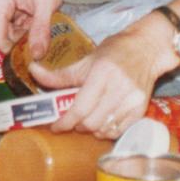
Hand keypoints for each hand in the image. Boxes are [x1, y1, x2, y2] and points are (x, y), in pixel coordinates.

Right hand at [0, 0, 66, 54]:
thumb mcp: (49, 4)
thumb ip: (41, 30)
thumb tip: (36, 55)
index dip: (12, 49)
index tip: (30, 48)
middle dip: (16, 39)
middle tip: (34, 26)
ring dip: (15, 33)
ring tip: (29, 18)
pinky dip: (13, 28)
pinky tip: (23, 17)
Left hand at [43, 21, 170, 138]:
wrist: (147, 49)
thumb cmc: (115, 51)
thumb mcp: (86, 60)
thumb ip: (60, 74)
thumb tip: (32, 70)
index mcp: (102, 73)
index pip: (80, 108)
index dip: (65, 121)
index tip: (55, 126)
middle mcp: (119, 89)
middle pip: (91, 123)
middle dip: (76, 126)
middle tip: (70, 120)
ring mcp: (132, 101)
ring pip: (104, 130)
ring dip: (90, 130)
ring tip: (86, 120)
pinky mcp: (141, 109)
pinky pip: (118, 131)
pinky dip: (106, 131)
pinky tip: (101, 122)